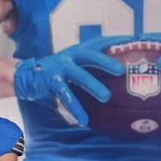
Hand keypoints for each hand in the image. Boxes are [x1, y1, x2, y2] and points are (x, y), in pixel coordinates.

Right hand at [13, 35, 130, 125]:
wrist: (26, 77)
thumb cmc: (57, 73)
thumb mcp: (74, 67)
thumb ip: (90, 70)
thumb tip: (120, 79)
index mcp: (78, 51)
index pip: (99, 43)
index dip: (115, 41)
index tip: (133, 40)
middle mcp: (69, 56)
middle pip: (90, 55)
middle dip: (105, 61)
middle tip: (121, 70)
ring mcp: (60, 67)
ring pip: (79, 76)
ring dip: (93, 86)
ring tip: (106, 98)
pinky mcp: (51, 81)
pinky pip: (66, 95)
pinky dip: (75, 107)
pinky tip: (84, 119)